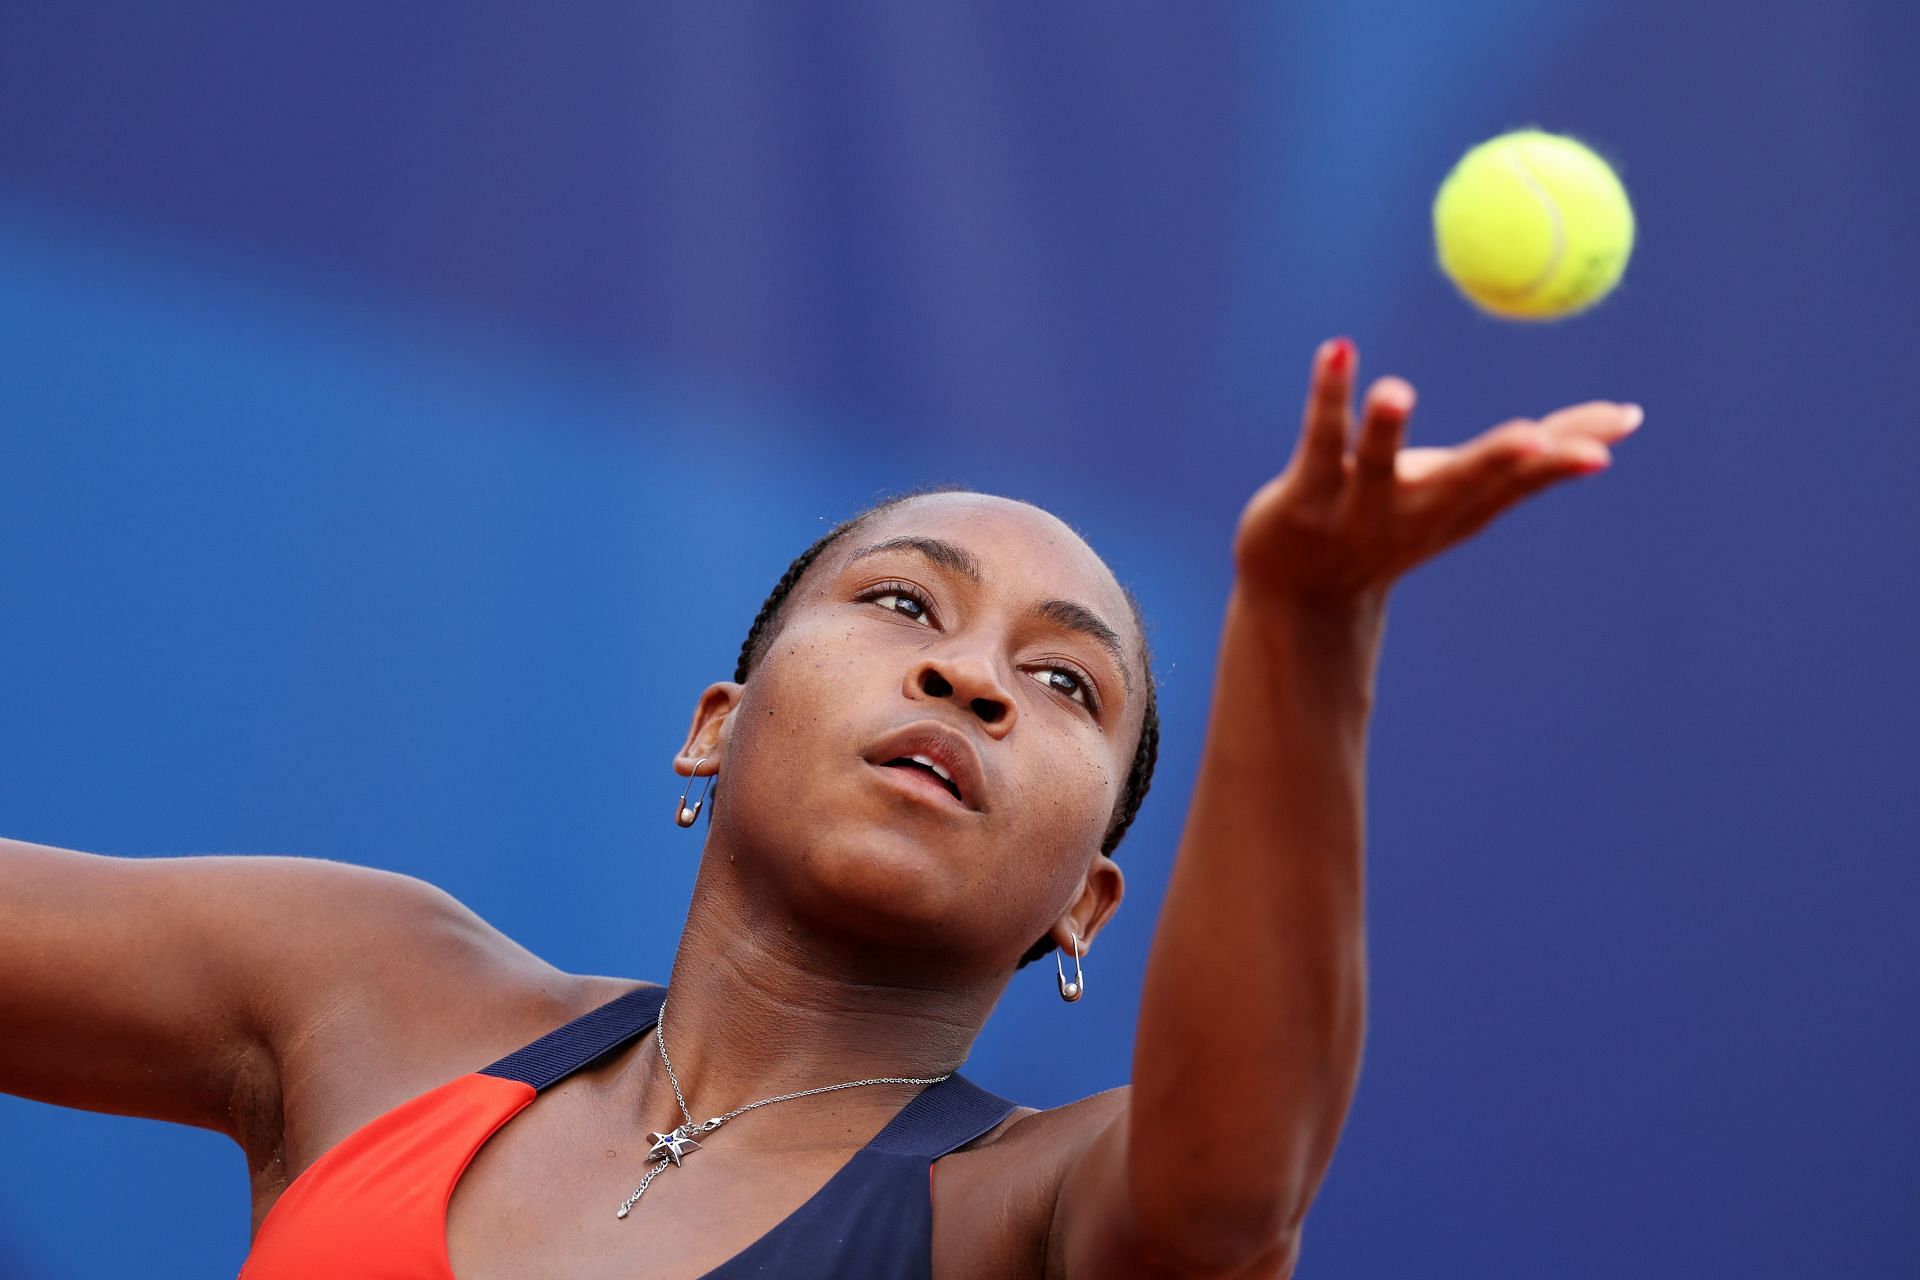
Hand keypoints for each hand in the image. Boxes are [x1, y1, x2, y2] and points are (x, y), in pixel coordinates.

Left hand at [1233, 337, 1641, 613]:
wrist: (1302, 596)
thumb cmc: (1396, 526)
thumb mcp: (1470, 497)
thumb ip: (1538, 459)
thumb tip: (1630, 419)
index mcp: (1463, 508)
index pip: (1523, 476)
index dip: (1568, 450)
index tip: (1621, 425)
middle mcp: (1417, 512)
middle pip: (1461, 484)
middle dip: (1498, 462)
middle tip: (1533, 438)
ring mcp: (1357, 508)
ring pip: (1375, 465)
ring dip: (1387, 427)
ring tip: (1396, 389)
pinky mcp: (1303, 496)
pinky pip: (1318, 438)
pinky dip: (1328, 393)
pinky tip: (1337, 351)